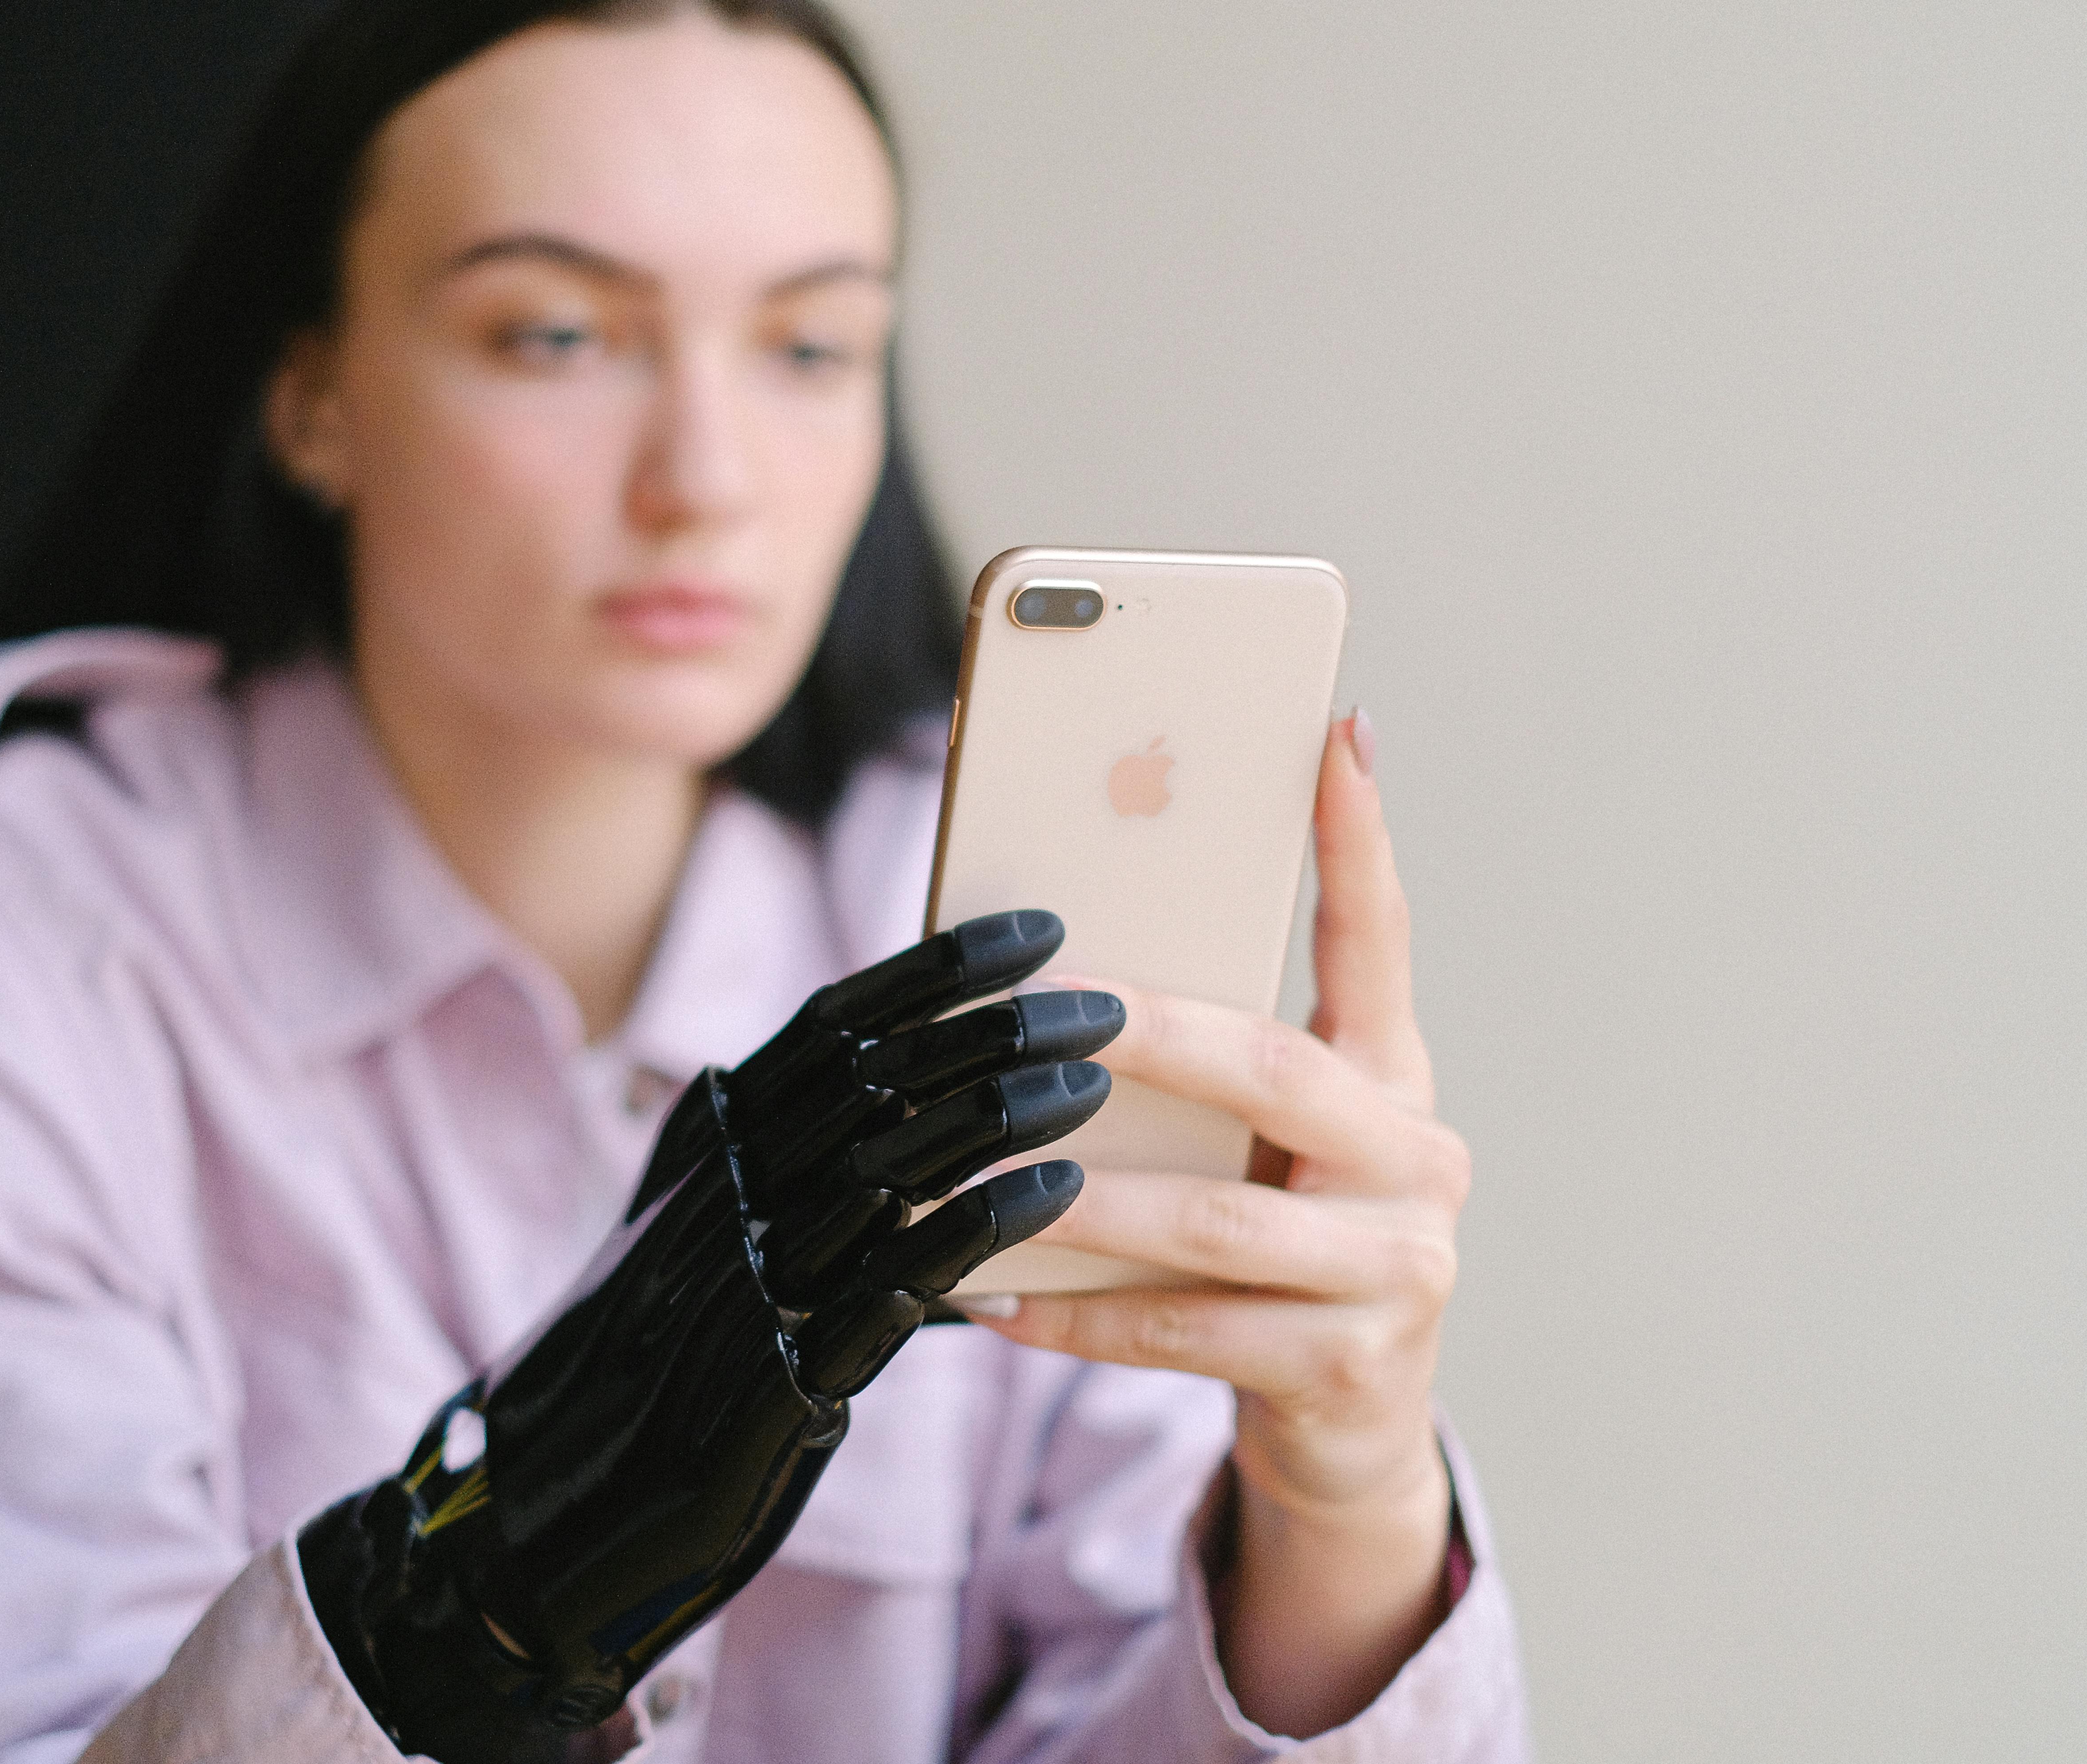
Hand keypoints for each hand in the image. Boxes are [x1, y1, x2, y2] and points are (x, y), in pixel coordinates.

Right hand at [300, 912, 1121, 1763]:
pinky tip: (1052, 1201)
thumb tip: (886, 1074)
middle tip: (1101, 1004)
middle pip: (871, 1081)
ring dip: (997, 1118)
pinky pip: (889, 1290)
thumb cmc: (647, 1359)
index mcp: (706, 1145)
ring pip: (885, 1168)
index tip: (1037, 930)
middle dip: (991, 1032)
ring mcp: (743, 1282)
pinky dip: (974, 1237)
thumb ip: (775, 1154)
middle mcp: (721, 1196)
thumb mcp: (694, 1228)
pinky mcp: (773, 1378)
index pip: (832, 1026)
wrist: (551, 1507)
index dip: (936, 971)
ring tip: (1091, 1086)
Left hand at [973, 712, 1468, 1737]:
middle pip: (1273, 1073)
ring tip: (976, 1177)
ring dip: (1082, 1197)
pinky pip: (1189, 1328)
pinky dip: (1080, 1313)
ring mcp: (1398, 1268)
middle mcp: (1416, 1159)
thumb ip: (1204, 1068)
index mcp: (1391, 1079)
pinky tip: (993, 1298)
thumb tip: (1059, 976)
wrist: (1355, 1423)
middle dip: (1147, 1035)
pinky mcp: (1350, 1368)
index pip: (1380, 939)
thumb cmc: (1280, 1247)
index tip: (1331, 736)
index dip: (1358, 840)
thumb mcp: (1266, 1143)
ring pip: (1217, 1217)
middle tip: (1039, 1008)